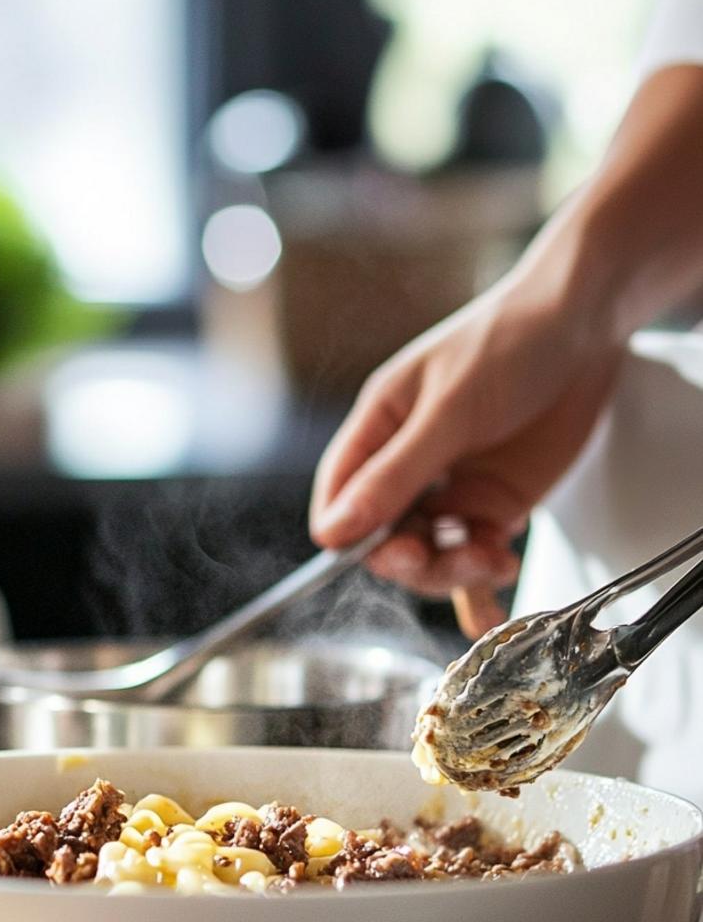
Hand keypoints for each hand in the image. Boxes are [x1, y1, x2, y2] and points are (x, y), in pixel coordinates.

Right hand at [309, 279, 621, 634]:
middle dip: (407, 557)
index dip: (348, 532)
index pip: (340, 496)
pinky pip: (475, 555)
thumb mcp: (446, 410)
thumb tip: (335, 531)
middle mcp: (409, 465)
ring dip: (453, 568)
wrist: (587, 327)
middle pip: (384, 538)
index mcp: (379, 430)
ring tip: (489, 558)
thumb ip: (394, 475)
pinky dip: (481, 581)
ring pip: (430, 554)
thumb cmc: (507, 342)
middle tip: (430, 556)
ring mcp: (453, 488)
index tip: (375, 551)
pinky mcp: (495, 505)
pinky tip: (491, 594)